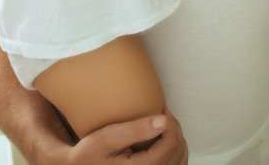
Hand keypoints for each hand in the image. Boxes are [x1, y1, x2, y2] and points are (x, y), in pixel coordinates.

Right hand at [56, 109, 186, 163]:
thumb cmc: (88, 154)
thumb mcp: (107, 138)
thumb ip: (135, 129)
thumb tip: (163, 121)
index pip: (169, 145)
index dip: (172, 123)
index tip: (163, 109)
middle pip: (177, 152)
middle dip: (175, 129)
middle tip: (165, 114)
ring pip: (179, 161)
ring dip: (177, 140)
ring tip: (166, 126)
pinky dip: (176, 153)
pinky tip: (166, 141)